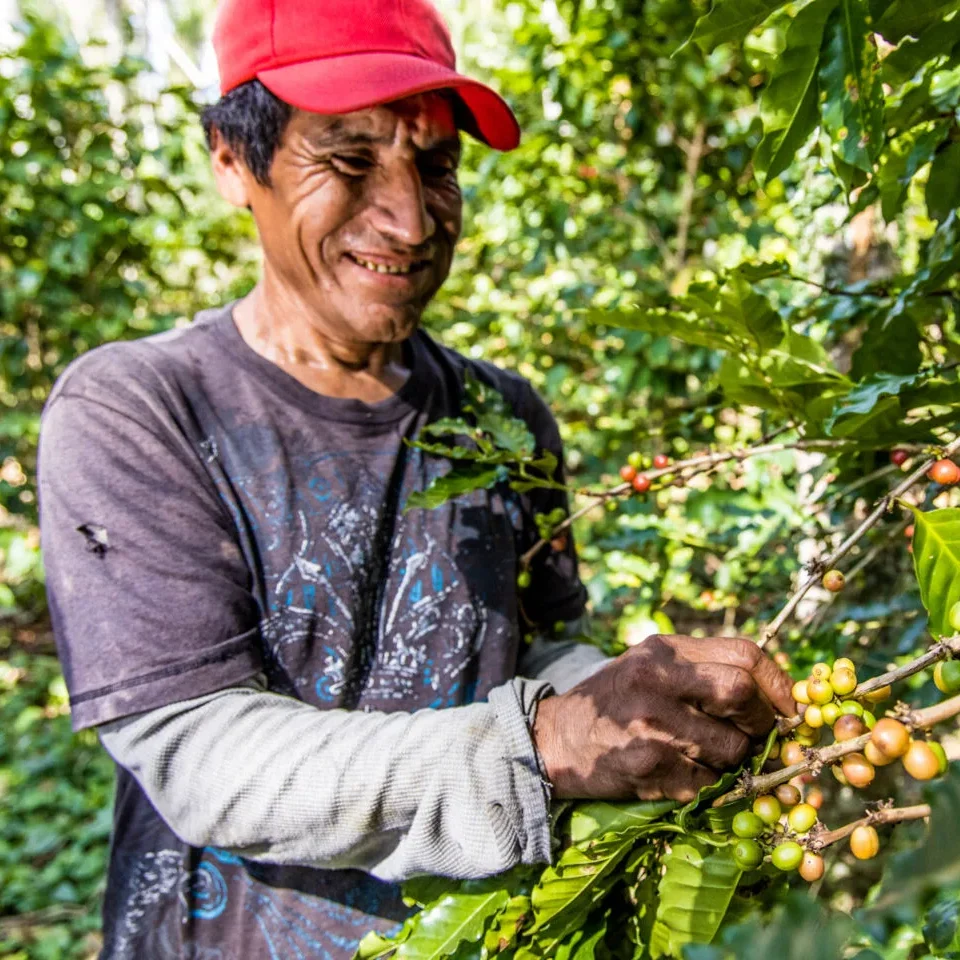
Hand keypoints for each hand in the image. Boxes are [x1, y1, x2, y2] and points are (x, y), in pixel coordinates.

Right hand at [532, 634, 794, 801]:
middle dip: (761, 721)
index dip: (778, 683)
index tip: (788, 707)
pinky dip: (707, 783)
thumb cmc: (615, 698)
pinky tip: (682, 771)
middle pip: (741, 692)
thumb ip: (703, 667)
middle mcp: (656, 681)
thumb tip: (774, 692)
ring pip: (731, 748)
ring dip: (734, 759)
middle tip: (755, 733)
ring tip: (708, 752)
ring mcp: (652, 726)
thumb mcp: (651, 664)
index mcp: (663, 651)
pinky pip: (707, 782)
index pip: (743, 653)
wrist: (555, 738)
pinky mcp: (648, 768)